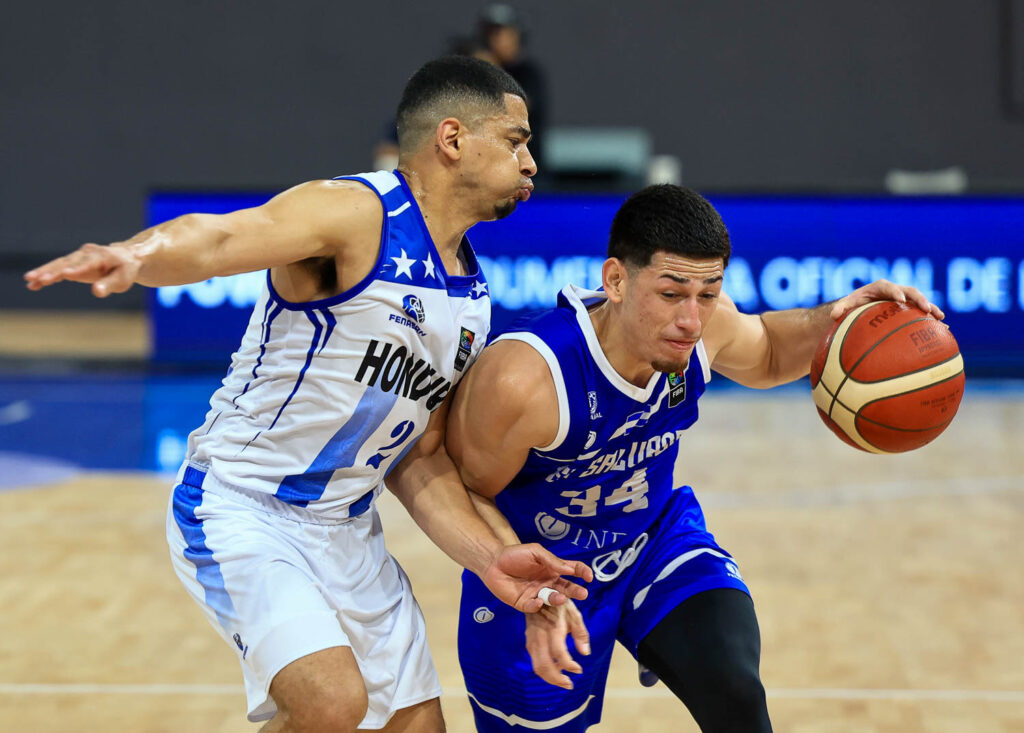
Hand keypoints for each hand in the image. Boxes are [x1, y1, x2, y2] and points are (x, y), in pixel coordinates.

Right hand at [24, 243, 140, 296]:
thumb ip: (108, 285)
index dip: (77, 269)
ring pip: (59, 264)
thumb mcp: (122, 280)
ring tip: (29, 280)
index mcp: (101, 256)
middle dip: (52, 271)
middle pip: (67, 262)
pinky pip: (58, 269)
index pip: (87, 263)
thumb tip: (96, 292)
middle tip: (38, 278)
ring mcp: (78, 257)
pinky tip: (33, 284)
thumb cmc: (125, 270)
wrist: (126, 257)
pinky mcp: (73, 263)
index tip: (66, 274)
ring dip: (44, 272)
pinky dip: (46, 276)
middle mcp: (87, 253)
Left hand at [481, 543, 592, 613]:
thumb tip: (569, 569)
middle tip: (583, 594)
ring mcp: (537, 594)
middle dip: (576, 591)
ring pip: (552, 600)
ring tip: (561, 597)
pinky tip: (537, 600)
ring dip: (558, 599)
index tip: (589, 576)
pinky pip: (534, 607)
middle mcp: (548, 583)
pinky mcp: (525, 603)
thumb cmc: (514, 555)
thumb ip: (551, 560)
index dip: (582, 572)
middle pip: (566, 589)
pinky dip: (537, 605)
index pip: (572, 570)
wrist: (492, 563)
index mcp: (553, 569)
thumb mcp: (535, 552)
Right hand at [525, 599, 590, 688]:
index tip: (579, 670)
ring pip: (537, 666)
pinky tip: (556, 670)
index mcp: (553, 628)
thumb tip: (585, 653)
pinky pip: (535, 660)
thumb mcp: (575, 614)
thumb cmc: (560, 605)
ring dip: (550, 677)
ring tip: (563, 681)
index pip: (559, 653)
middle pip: (543, 665)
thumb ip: (581, 634)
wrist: (539, 594)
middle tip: (569, 685)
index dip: (569, 665)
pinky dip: (544, 670)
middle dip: (557, 679)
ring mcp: (532, 639)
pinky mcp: (529, 641)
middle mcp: (540, 636)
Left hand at [829, 279, 943, 321]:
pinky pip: (922, 314)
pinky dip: (932, 321)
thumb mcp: (846, 305)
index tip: (901, 300)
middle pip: (911, 292)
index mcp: (881, 287)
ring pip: (920, 302)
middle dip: (920, 299)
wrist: (862, 306)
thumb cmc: (854, 305)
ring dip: (931, 309)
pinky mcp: (910, 309)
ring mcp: (905, 300)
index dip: (896, 292)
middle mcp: (896, 291)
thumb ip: (841, 308)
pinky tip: (943, 331)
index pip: (890, 288)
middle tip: (926, 309)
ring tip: (940, 319)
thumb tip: (833, 315)